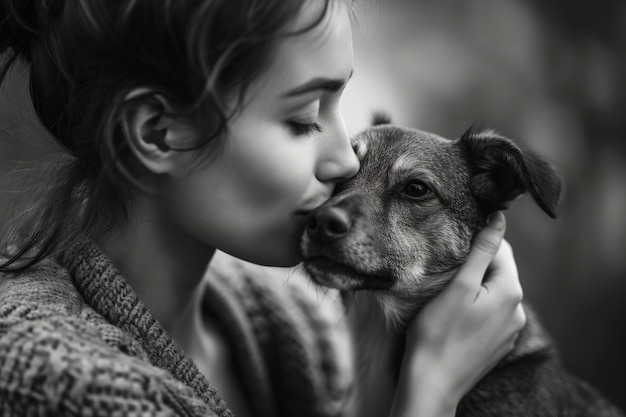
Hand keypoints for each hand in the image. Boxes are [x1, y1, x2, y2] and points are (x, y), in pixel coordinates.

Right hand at [391, 212, 525, 416]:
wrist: (432, 383)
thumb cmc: (438, 332)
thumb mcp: (459, 286)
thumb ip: (481, 250)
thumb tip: (499, 219)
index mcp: (510, 292)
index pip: (501, 250)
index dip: (476, 242)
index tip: (452, 245)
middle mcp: (517, 312)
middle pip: (498, 272)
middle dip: (475, 266)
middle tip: (446, 269)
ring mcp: (508, 332)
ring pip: (492, 294)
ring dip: (475, 287)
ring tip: (448, 292)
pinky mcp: (497, 346)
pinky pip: (489, 315)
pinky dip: (475, 308)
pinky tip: (454, 316)